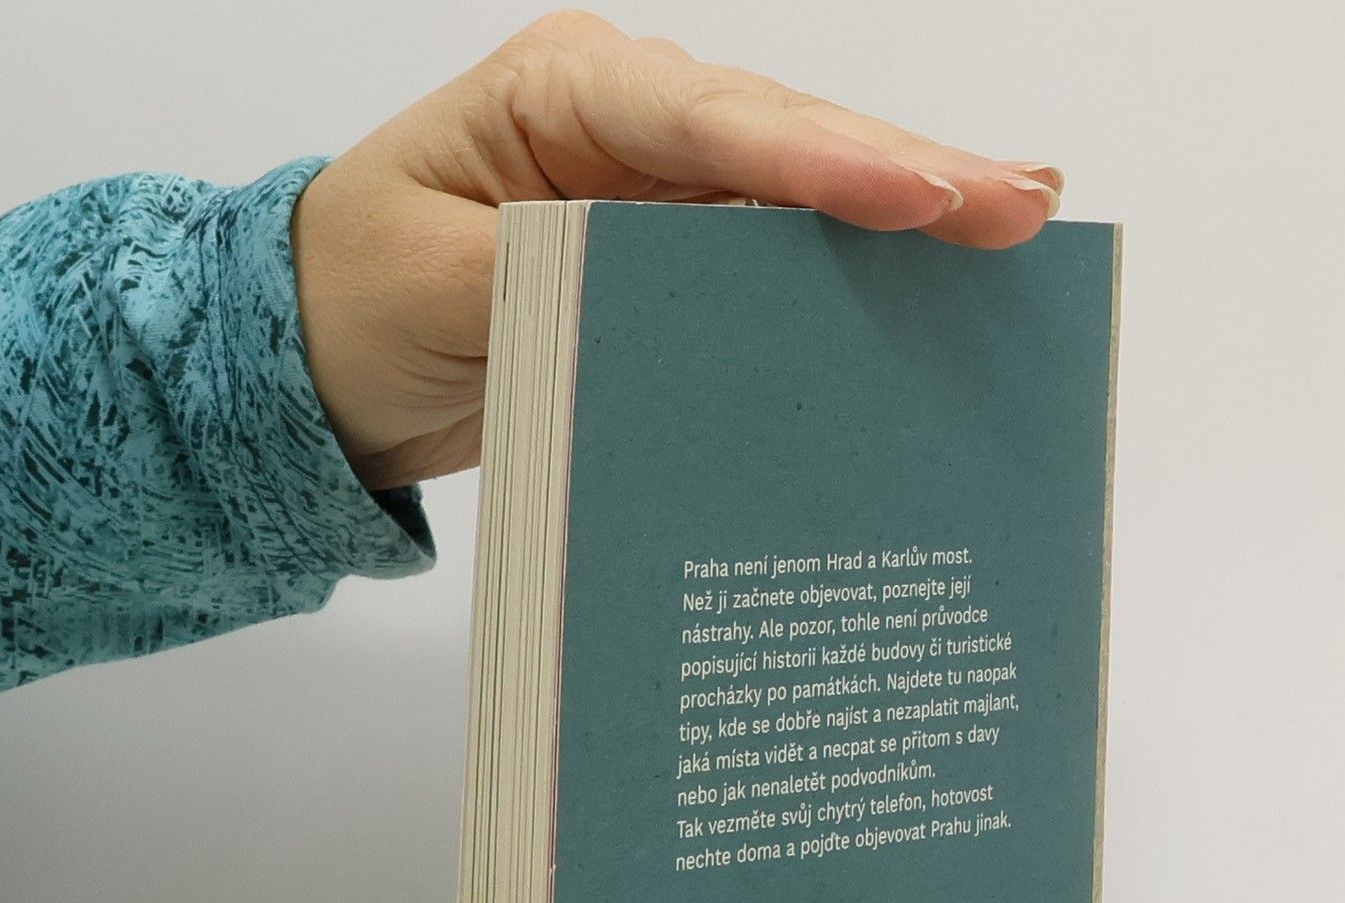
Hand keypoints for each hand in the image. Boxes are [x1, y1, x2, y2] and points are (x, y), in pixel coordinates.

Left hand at [292, 11, 1063, 489]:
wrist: (325, 364)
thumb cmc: (358, 301)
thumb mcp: (442, 286)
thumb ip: (559, 273)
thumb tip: (682, 287)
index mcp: (567, 95)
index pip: (711, 122)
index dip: (820, 162)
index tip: (915, 197)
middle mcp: (629, 126)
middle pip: (787, 142)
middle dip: (905, 172)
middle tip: (1020, 204)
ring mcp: (661, 191)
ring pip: (802, 194)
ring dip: (907, 211)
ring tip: (1017, 221)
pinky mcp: (676, 261)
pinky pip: (777, 261)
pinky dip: (855, 274)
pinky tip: (937, 275)